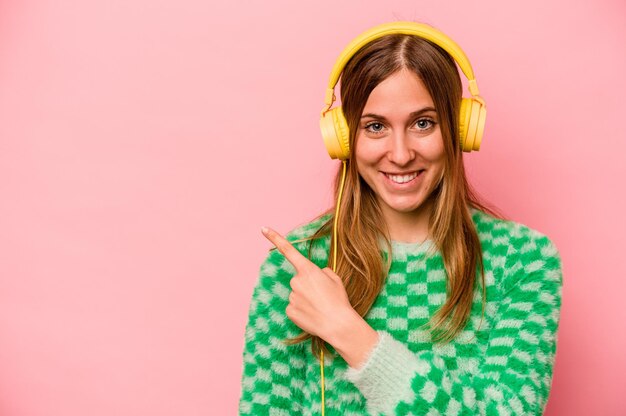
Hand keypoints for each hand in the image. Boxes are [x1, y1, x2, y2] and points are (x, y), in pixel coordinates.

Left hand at [261, 226, 354, 341]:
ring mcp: (291, 296)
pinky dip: (302, 311)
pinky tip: (312, 315)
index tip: (263, 228)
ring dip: (306, 299)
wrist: (338, 325)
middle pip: (299, 280)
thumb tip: (316, 275)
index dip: (275, 238)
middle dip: (308, 286)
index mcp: (308, 270)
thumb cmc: (339, 300)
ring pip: (297, 294)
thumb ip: (322, 272)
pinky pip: (294, 307)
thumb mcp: (335, 279)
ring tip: (320, 307)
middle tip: (323, 296)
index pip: (288, 250)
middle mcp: (296, 281)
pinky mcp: (289, 311)